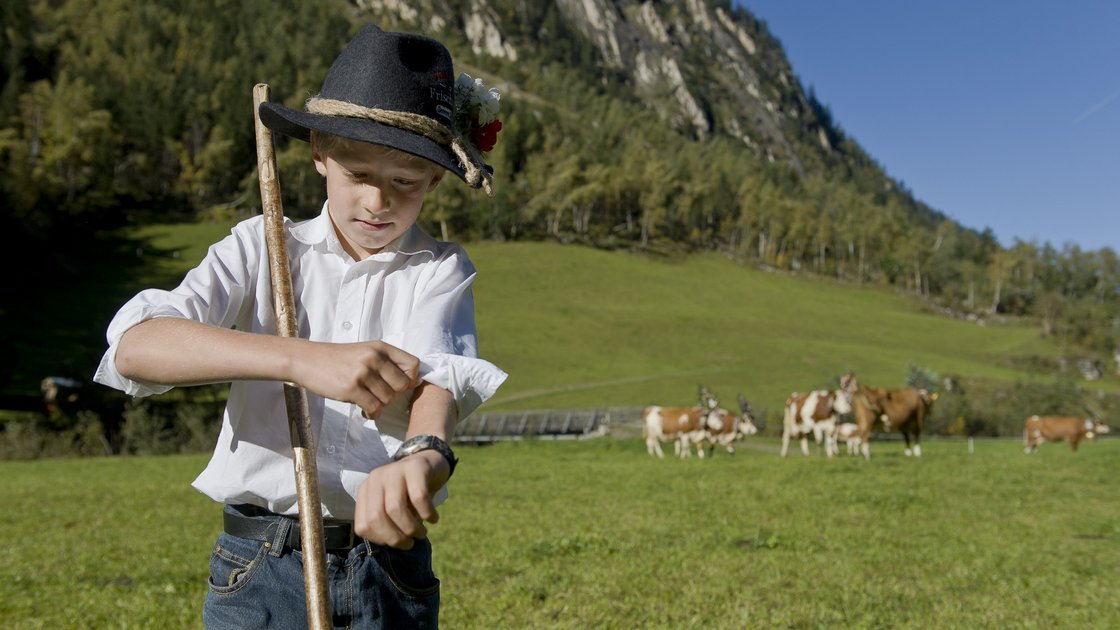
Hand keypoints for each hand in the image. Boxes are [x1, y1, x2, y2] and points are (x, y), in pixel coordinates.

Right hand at [291, 340, 418, 417]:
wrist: (306, 360)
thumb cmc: (337, 359)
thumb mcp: (364, 352)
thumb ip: (385, 363)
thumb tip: (412, 382)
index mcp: (380, 347)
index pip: (413, 364)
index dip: (411, 379)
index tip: (399, 385)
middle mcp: (374, 357)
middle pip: (402, 385)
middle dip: (393, 395)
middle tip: (379, 395)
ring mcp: (362, 372)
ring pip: (388, 398)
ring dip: (379, 405)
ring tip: (368, 401)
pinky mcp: (351, 388)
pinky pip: (374, 408)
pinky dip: (371, 414)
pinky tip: (364, 410)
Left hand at [353, 450, 450, 548]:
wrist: (430, 461)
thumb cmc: (410, 491)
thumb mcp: (393, 505)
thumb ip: (386, 523)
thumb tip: (393, 544)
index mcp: (366, 491)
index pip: (363, 525)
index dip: (381, 539)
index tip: (397, 542)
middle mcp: (376, 479)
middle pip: (377, 517)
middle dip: (395, 537)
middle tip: (410, 542)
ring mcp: (395, 471)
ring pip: (395, 509)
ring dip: (411, 528)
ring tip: (422, 533)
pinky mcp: (415, 467)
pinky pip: (419, 497)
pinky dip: (428, 514)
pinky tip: (433, 518)